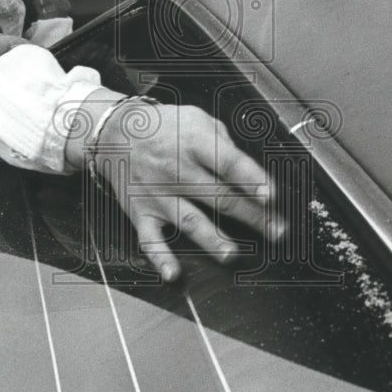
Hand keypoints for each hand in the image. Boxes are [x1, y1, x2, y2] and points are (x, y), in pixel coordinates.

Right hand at [67, 90, 281, 281]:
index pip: (228, 162)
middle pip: (219, 197)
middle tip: (277, 232)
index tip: (270, 196)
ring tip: (232, 254)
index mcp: (194, 143)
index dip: (251, 180)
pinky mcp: (141, 212)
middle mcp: (176, 169)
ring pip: (190, 220)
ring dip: (213, 239)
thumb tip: (249, 173)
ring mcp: (158, 194)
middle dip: (252, 216)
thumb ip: (224, 143)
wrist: (115, 132)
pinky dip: (161, 258)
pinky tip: (174, 273)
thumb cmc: (163, 127)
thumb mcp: (196, 118)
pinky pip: (150, 239)